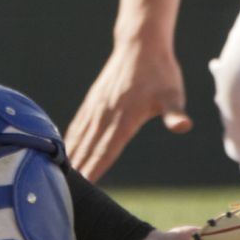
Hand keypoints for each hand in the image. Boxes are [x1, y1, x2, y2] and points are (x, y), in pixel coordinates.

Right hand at [65, 40, 190, 179]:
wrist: (140, 44)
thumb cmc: (160, 72)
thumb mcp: (172, 93)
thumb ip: (175, 113)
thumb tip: (183, 126)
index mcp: (123, 118)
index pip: (106, 151)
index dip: (94, 171)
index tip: (82, 191)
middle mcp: (105, 115)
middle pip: (87, 150)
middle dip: (76, 174)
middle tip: (62, 196)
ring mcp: (96, 108)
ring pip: (78, 139)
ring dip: (68, 160)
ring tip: (55, 183)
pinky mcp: (93, 103)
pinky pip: (77, 127)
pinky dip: (68, 142)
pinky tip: (63, 154)